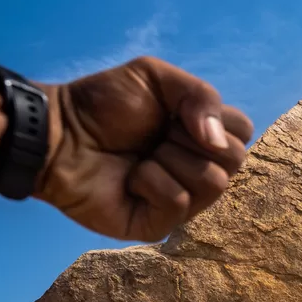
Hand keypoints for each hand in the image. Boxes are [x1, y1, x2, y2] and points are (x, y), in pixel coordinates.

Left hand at [36, 56, 252, 241]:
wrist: (58, 132)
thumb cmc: (104, 105)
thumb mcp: (156, 77)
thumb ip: (200, 95)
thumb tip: (217, 140)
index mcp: (203, 136)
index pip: (243, 133)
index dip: (217, 120)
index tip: (180, 114)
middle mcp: (198, 170)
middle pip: (234, 160)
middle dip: (191, 139)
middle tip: (157, 135)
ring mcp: (182, 201)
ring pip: (212, 183)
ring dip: (171, 160)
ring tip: (141, 156)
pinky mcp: (159, 225)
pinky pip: (179, 203)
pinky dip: (152, 182)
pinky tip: (130, 179)